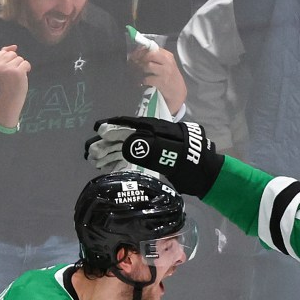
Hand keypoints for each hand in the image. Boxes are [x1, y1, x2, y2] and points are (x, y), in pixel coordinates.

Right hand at [0, 45, 30, 129]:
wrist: (10, 98)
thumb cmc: (7, 83)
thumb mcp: (2, 69)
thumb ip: (4, 56)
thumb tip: (14, 46)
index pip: (3, 52)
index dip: (9, 59)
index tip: (8, 71)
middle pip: (12, 54)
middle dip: (15, 62)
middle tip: (12, 74)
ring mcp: (7, 68)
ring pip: (20, 58)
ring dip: (21, 66)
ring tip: (17, 76)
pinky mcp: (17, 72)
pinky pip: (26, 63)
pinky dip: (27, 68)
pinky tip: (23, 76)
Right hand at [84, 116, 222, 196]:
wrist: (208, 175)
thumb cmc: (193, 164)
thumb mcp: (173, 155)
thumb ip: (151, 149)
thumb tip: (125, 144)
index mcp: (158, 129)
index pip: (131, 124)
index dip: (114, 126)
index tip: (98, 130)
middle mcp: (154, 135)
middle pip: (126, 135)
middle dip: (107, 142)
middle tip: (90, 151)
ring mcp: (155, 147)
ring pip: (129, 146)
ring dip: (112, 152)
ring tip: (95, 159)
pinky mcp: (157, 159)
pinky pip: (135, 156)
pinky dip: (122, 160)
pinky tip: (111, 166)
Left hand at [130, 47, 186, 115]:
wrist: (177, 92)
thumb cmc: (170, 77)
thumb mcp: (166, 64)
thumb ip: (156, 58)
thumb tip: (139, 54)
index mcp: (168, 56)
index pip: (153, 48)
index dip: (141, 51)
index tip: (135, 55)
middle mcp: (167, 62)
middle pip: (150, 54)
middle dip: (141, 59)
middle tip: (136, 63)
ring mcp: (165, 72)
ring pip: (148, 65)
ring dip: (142, 70)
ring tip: (141, 73)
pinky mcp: (161, 82)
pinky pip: (147, 78)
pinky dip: (143, 80)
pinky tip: (144, 82)